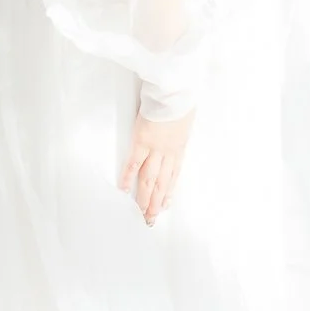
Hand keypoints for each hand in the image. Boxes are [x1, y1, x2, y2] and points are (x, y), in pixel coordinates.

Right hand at [119, 103, 194, 226]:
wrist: (175, 91)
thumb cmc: (181, 99)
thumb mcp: (186, 119)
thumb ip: (179, 130)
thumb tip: (177, 132)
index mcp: (180, 147)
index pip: (174, 175)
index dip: (169, 192)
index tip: (166, 205)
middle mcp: (169, 153)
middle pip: (162, 183)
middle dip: (157, 203)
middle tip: (151, 218)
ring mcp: (155, 149)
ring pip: (150, 179)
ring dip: (145, 198)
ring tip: (141, 212)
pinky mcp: (142, 141)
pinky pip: (134, 163)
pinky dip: (128, 177)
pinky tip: (124, 190)